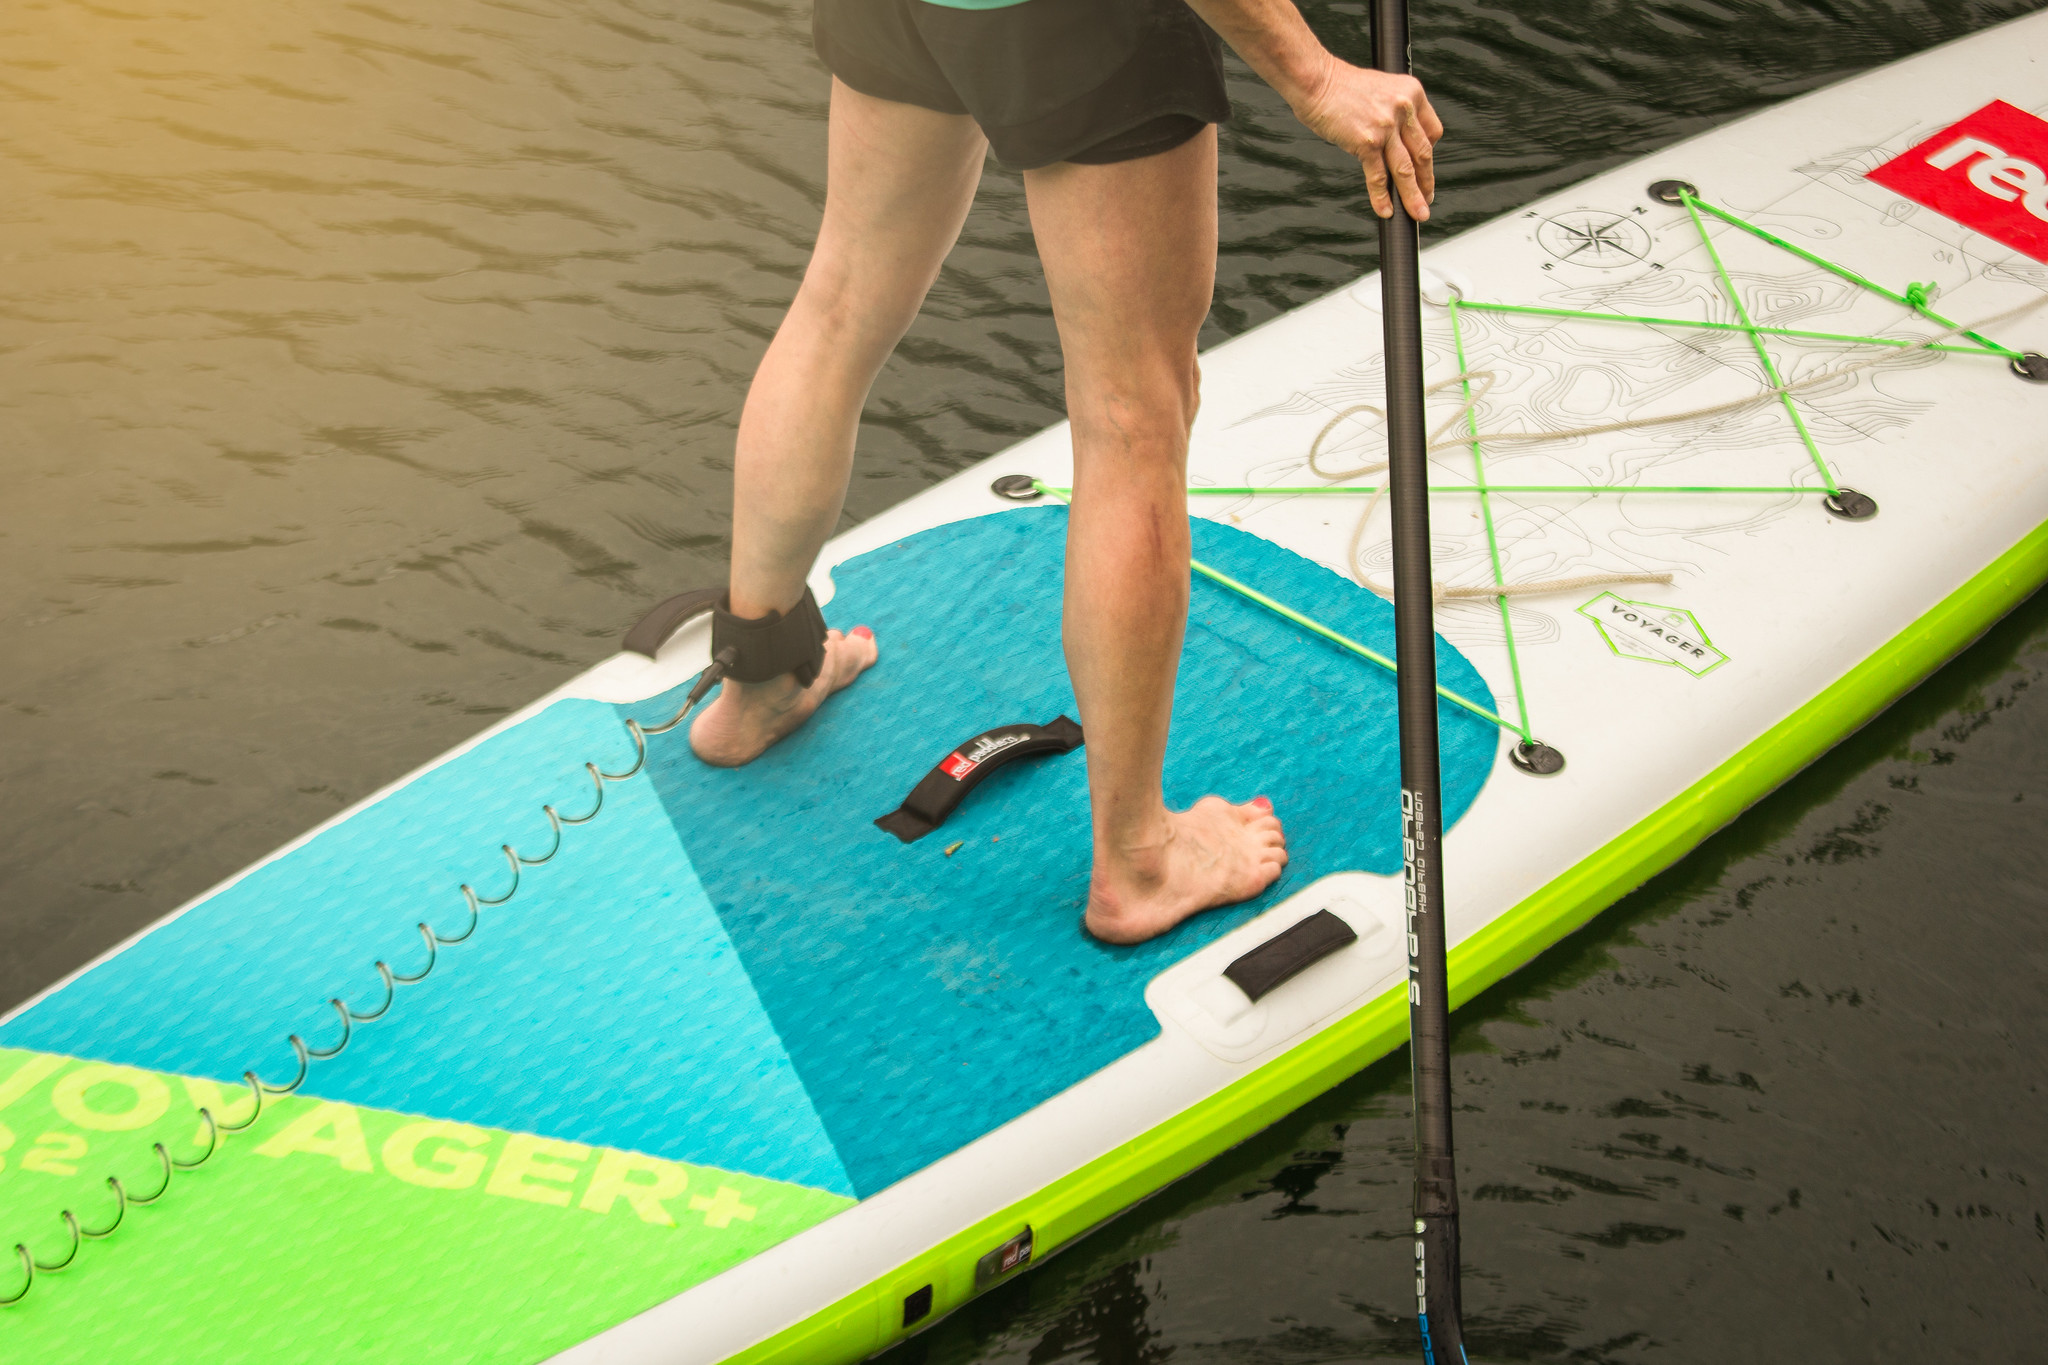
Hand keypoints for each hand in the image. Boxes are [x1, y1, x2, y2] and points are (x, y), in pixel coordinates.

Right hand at [1291, 57, 1443, 220]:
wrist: (1316, 81)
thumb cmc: (1340, 86)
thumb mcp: (1381, 91)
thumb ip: (1395, 113)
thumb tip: (1396, 143)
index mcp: (1411, 93)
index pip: (1431, 132)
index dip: (1429, 155)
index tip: (1425, 170)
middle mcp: (1403, 108)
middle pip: (1423, 154)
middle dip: (1426, 182)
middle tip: (1427, 200)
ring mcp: (1386, 126)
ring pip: (1406, 169)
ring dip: (1413, 196)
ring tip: (1417, 212)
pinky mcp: (1367, 142)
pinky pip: (1379, 176)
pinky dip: (1382, 196)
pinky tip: (1385, 209)